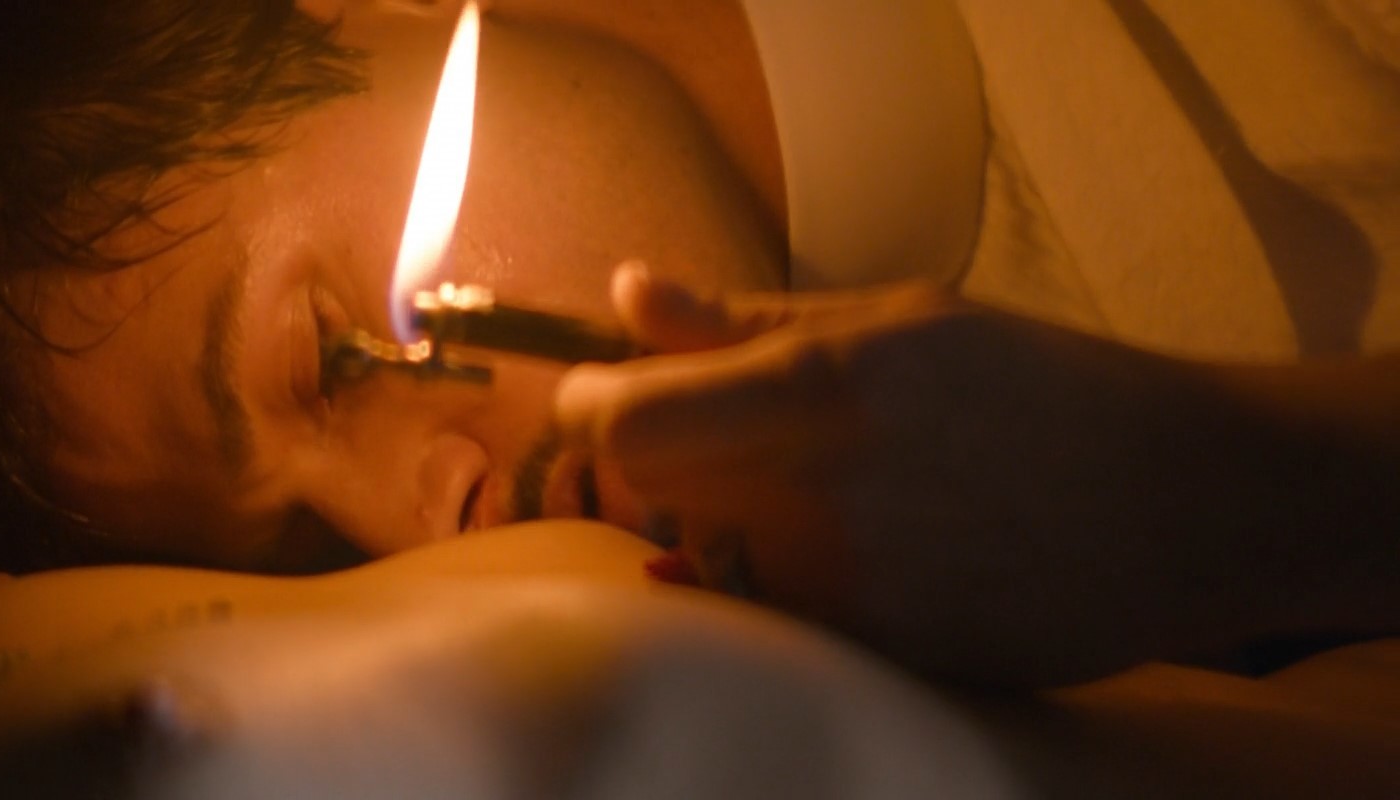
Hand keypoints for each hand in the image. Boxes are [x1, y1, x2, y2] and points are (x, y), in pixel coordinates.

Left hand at [556, 264, 1390, 685]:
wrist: (1175, 504)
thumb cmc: (1029, 386)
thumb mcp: (892, 319)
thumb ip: (738, 320)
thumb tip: (624, 292)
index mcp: (821, 388)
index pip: (623, 422)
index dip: (591, 404)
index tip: (603, 392)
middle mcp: (823, 496)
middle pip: (654, 491)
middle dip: (667, 456)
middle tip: (735, 431)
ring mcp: (850, 589)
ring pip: (708, 555)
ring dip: (727, 520)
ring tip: (833, 486)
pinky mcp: (879, 653)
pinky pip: (770, 613)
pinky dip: (779, 577)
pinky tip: (863, 542)